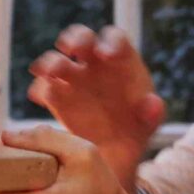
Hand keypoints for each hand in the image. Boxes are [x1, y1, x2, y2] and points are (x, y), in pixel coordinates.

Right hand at [27, 26, 164, 189]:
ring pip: (55, 59)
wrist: (113, 154)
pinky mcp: (55, 98)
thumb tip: (153, 103)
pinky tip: (42, 98)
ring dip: (50, 62)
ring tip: (50, 74)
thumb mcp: (148, 125)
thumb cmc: (134, 130)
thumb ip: (153, 114)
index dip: (110, 41)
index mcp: (119, 61)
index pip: (114, 38)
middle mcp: (92, 64)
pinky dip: (40, 90)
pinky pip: (42, 88)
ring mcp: (71, 79)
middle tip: (72, 50)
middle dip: (75, 39)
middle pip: (80, 38)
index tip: (108, 55)